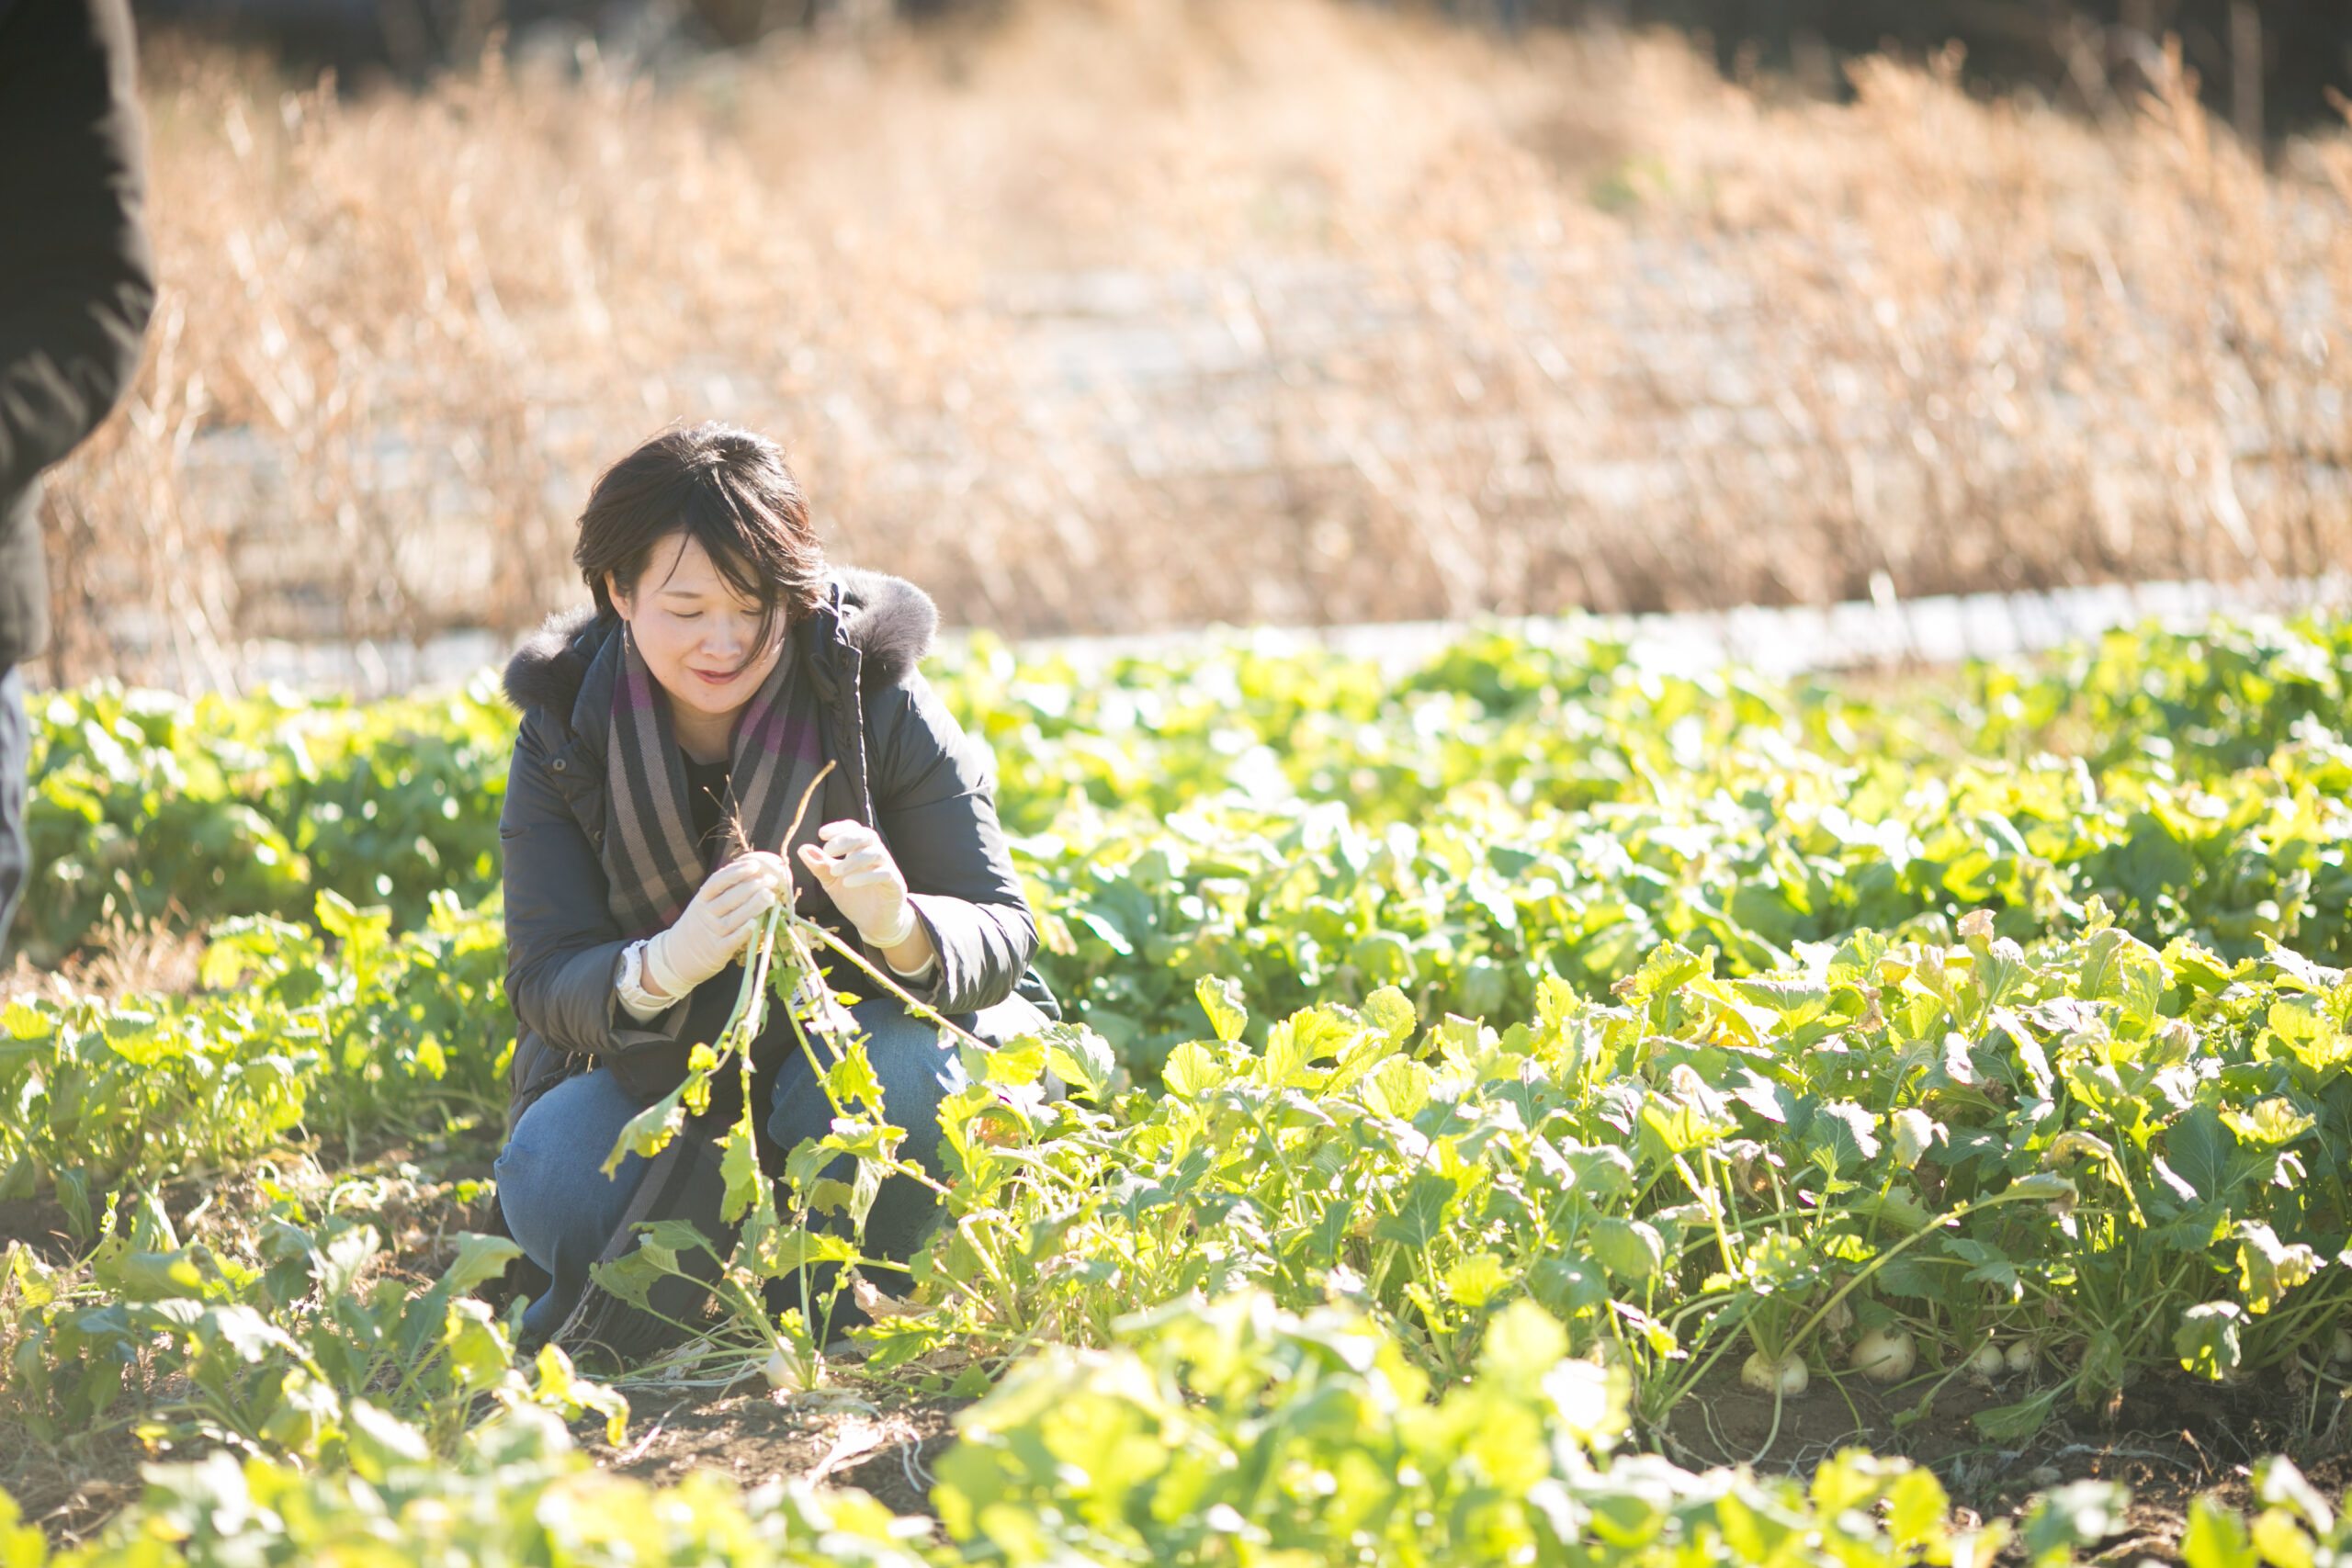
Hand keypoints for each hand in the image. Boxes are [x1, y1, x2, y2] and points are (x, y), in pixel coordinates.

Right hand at [642, 852, 791, 999]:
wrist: (678, 955)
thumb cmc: (702, 923)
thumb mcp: (705, 904)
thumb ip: (725, 890)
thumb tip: (754, 869)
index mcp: (702, 899)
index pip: (717, 882)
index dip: (736, 873)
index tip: (755, 865)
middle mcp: (705, 914)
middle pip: (729, 899)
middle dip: (751, 887)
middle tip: (771, 880)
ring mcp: (711, 933)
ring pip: (733, 918)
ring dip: (753, 907)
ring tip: (771, 896)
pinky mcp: (718, 951)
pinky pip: (731, 941)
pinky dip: (742, 933)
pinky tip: (755, 923)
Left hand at [796, 821, 930, 965]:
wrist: (874, 924)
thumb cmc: (854, 899)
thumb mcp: (832, 882)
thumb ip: (820, 866)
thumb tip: (803, 848)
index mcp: (860, 850)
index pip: (854, 829)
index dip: (839, 828)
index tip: (821, 834)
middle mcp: (876, 855)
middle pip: (867, 835)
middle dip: (846, 839)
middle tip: (827, 850)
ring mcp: (888, 868)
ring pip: (876, 853)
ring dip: (853, 859)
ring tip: (834, 871)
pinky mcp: (895, 885)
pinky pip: (884, 873)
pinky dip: (865, 876)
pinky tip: (848, 883)